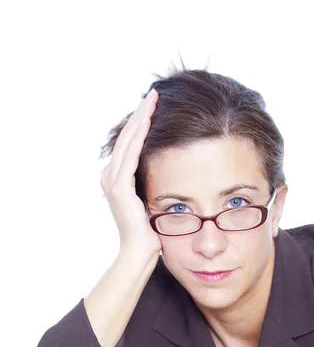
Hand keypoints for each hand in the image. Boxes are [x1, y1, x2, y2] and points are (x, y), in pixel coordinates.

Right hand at [100, 88, 161, 254]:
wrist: (139, 252)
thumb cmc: (149, 232)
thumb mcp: (151, 201)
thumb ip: (153, 183)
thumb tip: (170, 170)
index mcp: (117, 180)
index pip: (130, 144)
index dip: (141, 123)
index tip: (154, 105)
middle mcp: (110, 177)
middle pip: (127, 138)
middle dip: (141, 114)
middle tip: (154, 94)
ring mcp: (112, 182)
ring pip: (128, 141)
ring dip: (140, 119)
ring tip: (152, 100)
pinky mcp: (119, 188)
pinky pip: (130, 155)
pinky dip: (138, 136)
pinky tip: (147, 120)